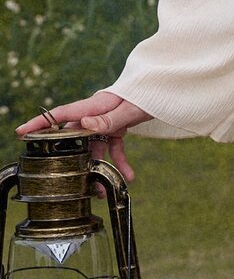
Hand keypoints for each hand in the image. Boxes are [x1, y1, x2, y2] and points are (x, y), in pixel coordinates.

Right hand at [15, 91, 151, 181]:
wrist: (167, 89)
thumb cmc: (149, 93)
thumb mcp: (131, 108)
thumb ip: (109, 119)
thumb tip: (84, 125)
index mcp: (95, 105)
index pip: (62, 114)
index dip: (40, 123)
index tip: (21, 131)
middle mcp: (96, 113)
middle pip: (75, 139)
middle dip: (73, 162)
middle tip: (73, 183)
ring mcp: (105, 121)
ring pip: (94, 148)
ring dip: (98, 169)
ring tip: (102, 190)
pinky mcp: (117, 127)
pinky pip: (113, 147)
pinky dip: (119, 162)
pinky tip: (129, 176)